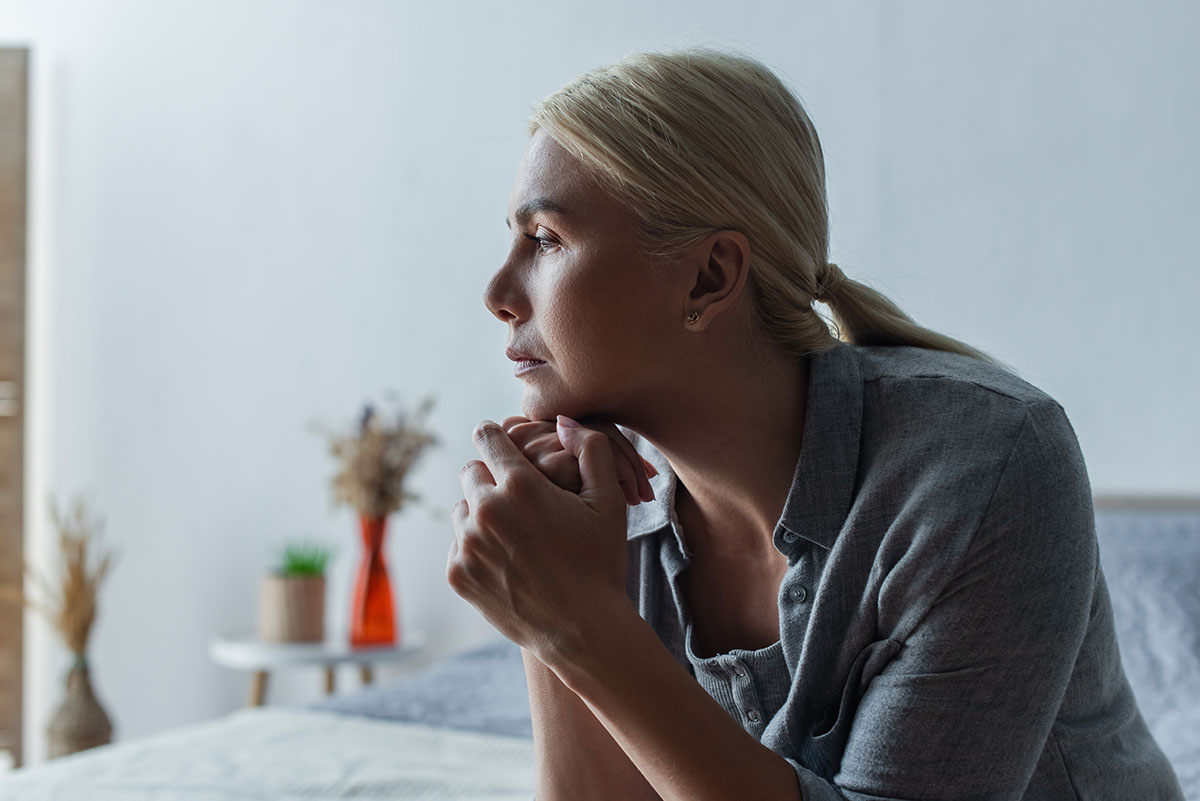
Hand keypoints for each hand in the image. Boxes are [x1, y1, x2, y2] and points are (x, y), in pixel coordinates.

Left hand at [448, 417, 633, 661]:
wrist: (583, 630)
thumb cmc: (600, 563)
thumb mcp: (609, 502)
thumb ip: (590, 449)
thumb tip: (563, 422)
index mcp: (519, 485)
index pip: (486, 436)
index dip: (496, 438)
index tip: (502, 447)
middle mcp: (485, 510)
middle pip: (471, 472)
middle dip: (492, 479)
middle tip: (519, 501)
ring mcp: (467, 545)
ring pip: (462, 510)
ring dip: (482, 515)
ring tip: (516, 537)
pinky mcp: (458, 574)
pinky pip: (458, 546)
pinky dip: (476, 549)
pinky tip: (508, 564)